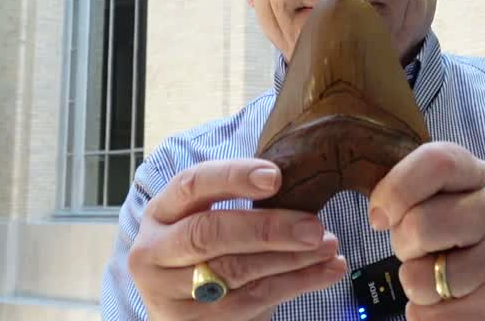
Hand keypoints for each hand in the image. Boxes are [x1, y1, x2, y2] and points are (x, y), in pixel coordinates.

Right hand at [127, 158, 348, 319]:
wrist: (176, 309)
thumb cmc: (199, 252)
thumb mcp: (199, 219)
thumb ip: (234, 203)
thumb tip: (299, 187)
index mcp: (160, 213)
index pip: (191, 185)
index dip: (233, 177)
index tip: (275, 177)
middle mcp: (155, 252)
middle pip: (208, 234)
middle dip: (267, 228)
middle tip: (313, 226)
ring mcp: (169, 293)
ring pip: (235, 271)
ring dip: (291, 258)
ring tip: (329, 245)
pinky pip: (252, 300)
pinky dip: (295, 284)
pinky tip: (324, 271)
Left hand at [368, 142, 484, 320]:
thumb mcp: (469, 197)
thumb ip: (427, 191)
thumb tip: (378, 210)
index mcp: (482, 177)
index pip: (435, 162)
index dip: (395, 188)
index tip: (381, 215)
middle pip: (418, 226)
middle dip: (402, 246)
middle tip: (421, 251)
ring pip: (417, 278)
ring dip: (415, 285)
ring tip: (441, 278)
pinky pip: (427, 315)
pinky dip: (428, 313)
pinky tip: (454, 301)